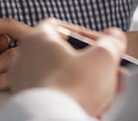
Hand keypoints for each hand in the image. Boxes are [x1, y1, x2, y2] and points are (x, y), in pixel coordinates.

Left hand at [7, 19, 125, 117]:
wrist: (53, 120)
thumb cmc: (73, 87)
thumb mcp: (103, 57)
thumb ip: (111, 42)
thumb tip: (114, 37)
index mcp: (37, 38)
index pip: (61, 26)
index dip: (84, 34)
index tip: (99, 46)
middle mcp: (24, 57)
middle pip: (64, 55)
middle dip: (90, 65)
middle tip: (107, 73)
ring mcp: (23, 81)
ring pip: (61, 77)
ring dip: (84, 83)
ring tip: (101, 95)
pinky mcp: (27, 102)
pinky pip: (53, 95)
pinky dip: (70, 97)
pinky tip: (86, 107)